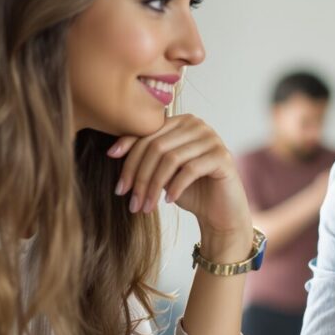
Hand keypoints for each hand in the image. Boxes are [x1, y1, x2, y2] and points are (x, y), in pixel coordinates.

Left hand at [108, 114, 251, 236]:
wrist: (219, 212)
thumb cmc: (188, 191)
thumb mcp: (160, 172)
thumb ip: (144, 157)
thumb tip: (112, 151)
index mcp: (180, 122)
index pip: (147, 137)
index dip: (129, 162)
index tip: (119, 186)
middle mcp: (197, 124)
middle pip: (156, 147)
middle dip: (140, 178)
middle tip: (132, 202)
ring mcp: (212, 138)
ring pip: (171, 159)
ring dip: (154, 187)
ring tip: (146, 207)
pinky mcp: (223, 156)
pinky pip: (190, 169)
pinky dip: (175, 187)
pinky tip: (168, 202)